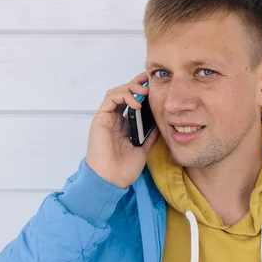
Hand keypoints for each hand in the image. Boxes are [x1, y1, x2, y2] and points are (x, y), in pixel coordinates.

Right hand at [85, 72, 159, 187]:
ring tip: (144, 92)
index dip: (141, 90)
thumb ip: (150, 133)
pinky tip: (135, 103)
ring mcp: (107, 118)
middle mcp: (114, 118)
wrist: (112, 180)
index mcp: (124, 123)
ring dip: (130, 88)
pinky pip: (110, 100)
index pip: (132, 100)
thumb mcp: (144, 147)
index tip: (155, 84)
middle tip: (150, 81)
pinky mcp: (100, 119)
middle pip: (123, 92)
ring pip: (116, 92)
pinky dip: (123, 96)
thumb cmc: (125, 167)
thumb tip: (161, 122)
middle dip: (137, 84)